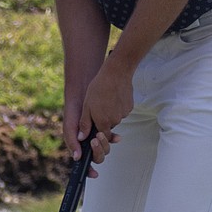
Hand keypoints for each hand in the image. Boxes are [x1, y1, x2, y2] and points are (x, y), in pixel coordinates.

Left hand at [77, 61, 131, 175]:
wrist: (116, 73)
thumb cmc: (98, 88)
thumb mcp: (87, 106)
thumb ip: (85, 124)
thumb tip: (81, 138)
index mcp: (103, 122)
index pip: (102, 136)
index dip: (98, 133)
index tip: (96, 127)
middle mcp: (115, 120)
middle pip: (109, 126)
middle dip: (104, 120)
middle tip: (99, 106)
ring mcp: (124, 113)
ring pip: (116, 117)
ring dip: (111, 112)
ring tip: (106, 97)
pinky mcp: (129, 106)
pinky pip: (122, 110)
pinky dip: (118, 105)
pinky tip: (114, 95)